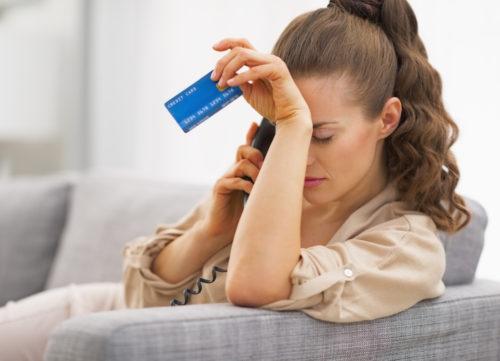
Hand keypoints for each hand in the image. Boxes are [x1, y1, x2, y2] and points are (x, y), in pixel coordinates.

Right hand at [199, 122, 263, 244]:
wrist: (223, 229)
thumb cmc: (243, 211)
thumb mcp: (258, 194)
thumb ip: (265, 183)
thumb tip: (286, 175)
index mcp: (242, 169)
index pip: (246, 147)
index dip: (250, 134)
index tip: (256, 124)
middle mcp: (233, 170)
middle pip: (243, 149)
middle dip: (257, 155)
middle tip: (265, 168)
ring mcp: (226, 178)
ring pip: (241, 163)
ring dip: (255, 172)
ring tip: (260, 183)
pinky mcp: (220, 188)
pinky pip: (234, 179)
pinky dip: (246, 184)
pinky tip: (252, 192)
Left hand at [210, 38, 309, 124]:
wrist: (288, 116)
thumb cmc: (271, 105)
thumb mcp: (249, 92)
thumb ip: (239, 82)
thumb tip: (224, 77)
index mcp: (260, 62)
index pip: (242, 44)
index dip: (227, 42)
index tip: (214, 48)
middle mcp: (267, 59)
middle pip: (239, 49)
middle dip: (223, 62)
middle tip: (214, 77)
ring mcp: (273, 63)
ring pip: (244, 55)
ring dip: (228, 68)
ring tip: (221, 83)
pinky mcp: (278, 71)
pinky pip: (255, 71)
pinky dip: (240, 77)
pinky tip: (231, 84)